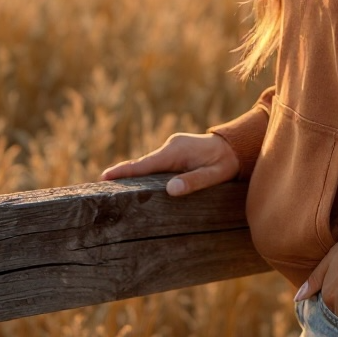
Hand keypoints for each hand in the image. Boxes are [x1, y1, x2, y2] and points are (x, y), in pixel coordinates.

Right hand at [100, 132, 238, 196]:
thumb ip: (194, 182)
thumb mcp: (215, 175)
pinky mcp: (174, 152)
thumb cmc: (227, 162)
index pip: (144, 165)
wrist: (237, 146)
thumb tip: (171, 190)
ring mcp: (171, 148)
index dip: (124, 172)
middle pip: (142, 165)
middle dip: (123, 175)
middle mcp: (170, 147)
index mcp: (175, 151)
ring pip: (148, 165)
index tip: (104, 177)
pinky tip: (137, 185)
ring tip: (113, 189)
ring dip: (134, 175)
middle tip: (101, 188)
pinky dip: (145, 172)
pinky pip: (155, 164)